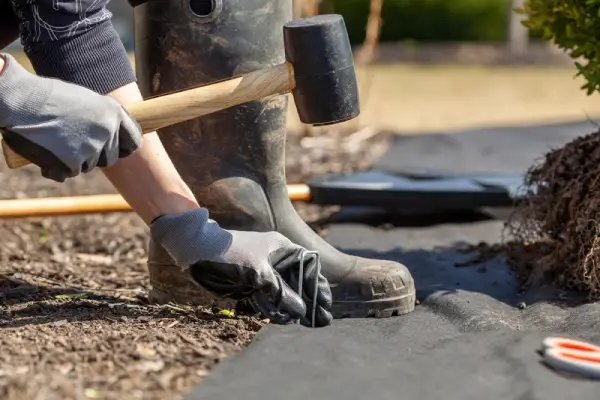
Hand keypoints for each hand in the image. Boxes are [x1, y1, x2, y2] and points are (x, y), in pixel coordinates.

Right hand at [0, 53, 142, 181]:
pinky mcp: (74, 161)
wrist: (19, 99)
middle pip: (109, 158)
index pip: (134, 140)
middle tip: (71, 142)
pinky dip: (56, 167)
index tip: (118, 150)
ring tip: (54, 139)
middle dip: (93, 155)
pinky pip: (69, 172)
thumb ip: (100, 118)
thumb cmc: (46, 97)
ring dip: (73, 159)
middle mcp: (108, 129)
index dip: (124, 147)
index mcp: (113, 112)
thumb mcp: (83, 101)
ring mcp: (92, 146)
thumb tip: (111, 135)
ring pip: (88, 166)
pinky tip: (45, 149)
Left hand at [149, 208, 332, 326]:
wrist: (196, 251)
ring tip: (305, 324)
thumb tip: (301, 309)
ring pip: (285, 292)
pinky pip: (269, 298)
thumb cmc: (230, 253)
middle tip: (320, 321)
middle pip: (299, 282)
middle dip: (309, 301)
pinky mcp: (252, 283)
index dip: (318, 287)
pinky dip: (275, 309)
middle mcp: (277, 259)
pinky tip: (282, 319)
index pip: (309, 268)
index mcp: (283, 248)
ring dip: (293, 307)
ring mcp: (264, 272)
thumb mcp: (258, 273)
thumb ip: (280, 292)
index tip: (326, 305)